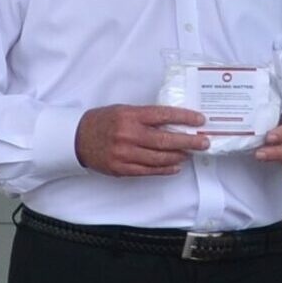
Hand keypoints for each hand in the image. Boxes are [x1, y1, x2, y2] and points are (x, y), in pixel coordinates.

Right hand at [76, 103, 203, 176]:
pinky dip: (165, 169)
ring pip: (159, 158)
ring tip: (191, 153)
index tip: (200, 119)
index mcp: (130, 116)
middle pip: (165, 140)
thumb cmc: (103, 122)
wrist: (77, 138)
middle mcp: (128, 134)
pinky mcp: (121, 169)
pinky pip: (148, 171)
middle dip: (189, 141)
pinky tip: (176, 166)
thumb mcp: (123, 111)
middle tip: (204, 142)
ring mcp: (125, 153)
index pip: (163, 115)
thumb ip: (145, 116)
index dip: (184, 117)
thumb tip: (173, 122)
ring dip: (179, 156)